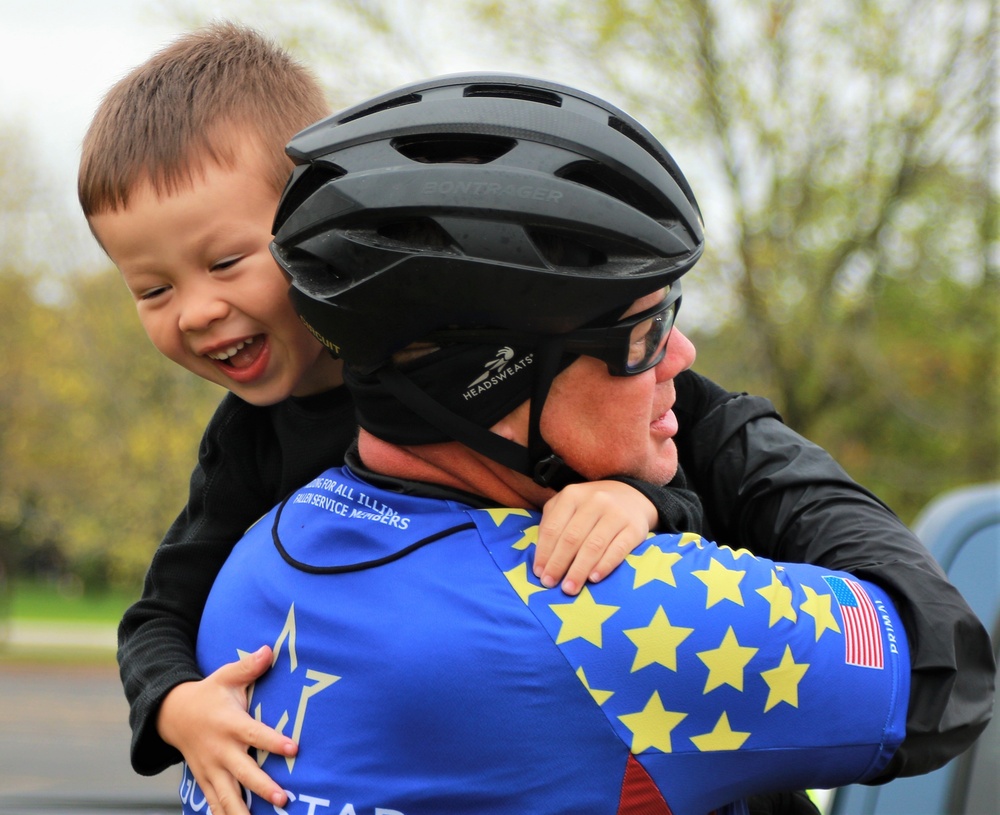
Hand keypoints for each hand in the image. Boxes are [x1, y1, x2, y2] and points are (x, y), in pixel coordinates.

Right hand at [157, 646, 296, 813]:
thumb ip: (249, 666)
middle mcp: (220, 750)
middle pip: (243, 772)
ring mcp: (210, 768)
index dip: (274, 741)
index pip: (255, 734)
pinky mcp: (204, 780)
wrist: (172, 714)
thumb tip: (269, 649)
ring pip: (227, 795)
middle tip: (284, 799)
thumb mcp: (226, 676)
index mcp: (230, 724)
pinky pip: (214, 803)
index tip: (294, 748)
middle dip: (262, 787)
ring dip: (242, 812)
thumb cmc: (209, 693)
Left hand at [534, 480, 656, 594]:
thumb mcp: (568, 506)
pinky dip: (604, 566)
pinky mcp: (634, 528)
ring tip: (569, 588)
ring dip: (578, 570)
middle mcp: (595, 501)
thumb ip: (552, 524)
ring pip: (593, 545)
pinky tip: (593, 579)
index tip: (539, 573)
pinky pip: (618, 550)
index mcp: (572, 495)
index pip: (553, 527)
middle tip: (550, 584)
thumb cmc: (591, 507)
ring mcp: (616, 514)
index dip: (544, 552)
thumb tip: (541, 558)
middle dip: (558, 564)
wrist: (631, 497)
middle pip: (572, 538)